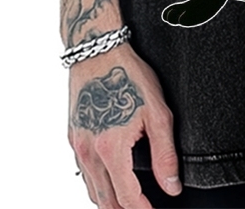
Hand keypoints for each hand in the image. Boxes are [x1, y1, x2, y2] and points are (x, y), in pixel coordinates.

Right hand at [68, 46, 180, 207]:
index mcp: (110, 150)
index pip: (127, 199)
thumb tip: (171, 187)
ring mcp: (77, 145)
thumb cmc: (129, 75)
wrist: (98, 51)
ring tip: (129, 201)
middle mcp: (89, 153)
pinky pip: (83, 172)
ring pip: (91, 190)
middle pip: (105, 201)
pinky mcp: (73, 136)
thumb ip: (165, 154)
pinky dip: (97, 184)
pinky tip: (110, 179)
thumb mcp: (157, 113)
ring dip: (109, 201)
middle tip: (143, 207)